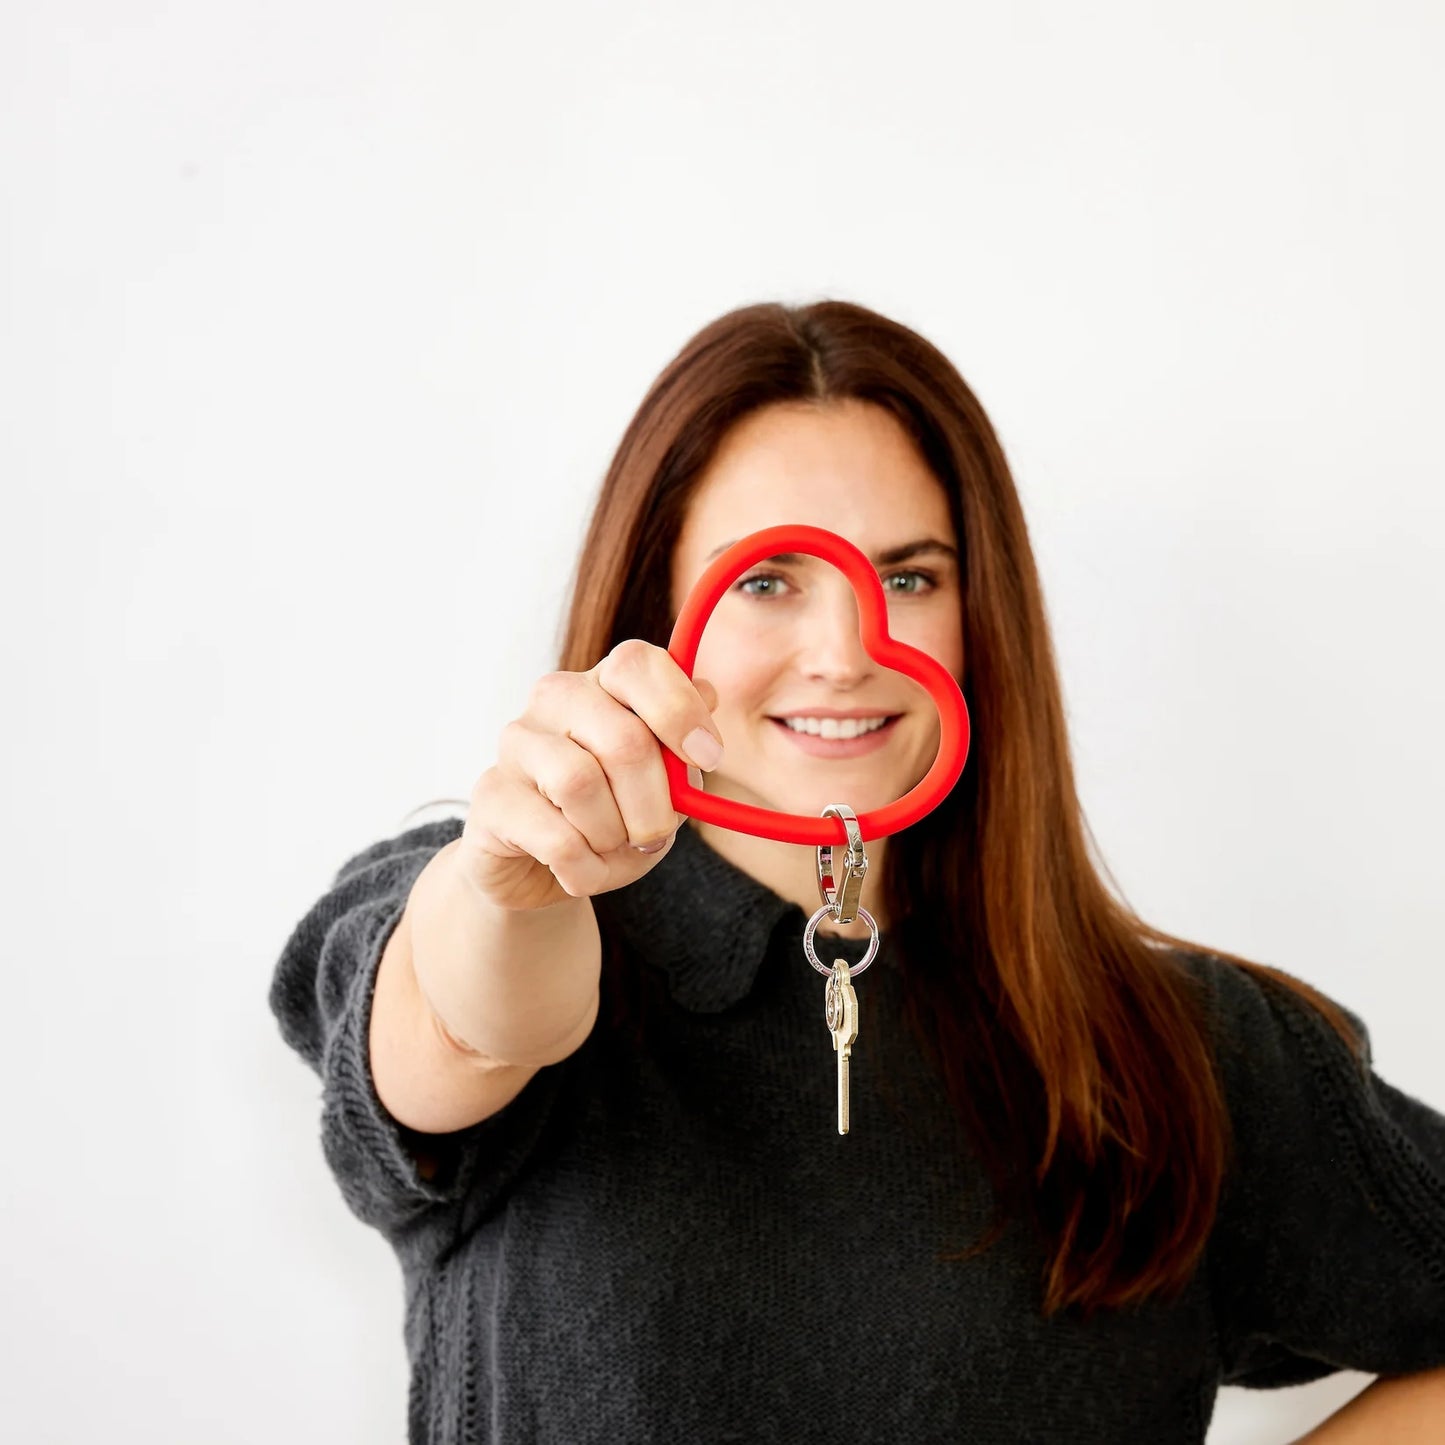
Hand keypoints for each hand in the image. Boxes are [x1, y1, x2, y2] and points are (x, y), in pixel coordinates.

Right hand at [456, 639, 723, 911]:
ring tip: (610, 848)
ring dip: (613, 836)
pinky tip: (581, 870)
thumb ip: (685, 748)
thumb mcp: (665, 788)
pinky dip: (585, 869)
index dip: (679, 710)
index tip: (709, 758)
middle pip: (623, 740)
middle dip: (654, 805)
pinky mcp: (490, 795)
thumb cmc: (614, 817)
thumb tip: (708, 692)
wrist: (544, 869)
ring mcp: (516, 742)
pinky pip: (555, 838)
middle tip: (654, 835)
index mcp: (604, 684)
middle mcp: (555, 699)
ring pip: (580, 784)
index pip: (637, 664)